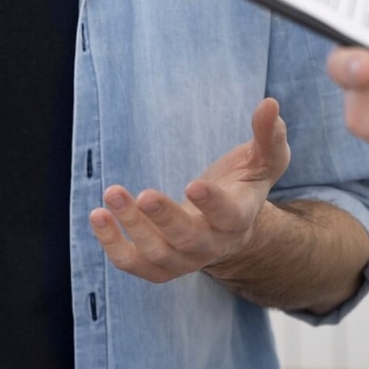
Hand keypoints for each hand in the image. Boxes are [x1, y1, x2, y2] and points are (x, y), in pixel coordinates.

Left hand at [90, 97, 289, 283]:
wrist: (228, 227)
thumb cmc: (243, 184)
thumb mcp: (263, 159)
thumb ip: (268, 135)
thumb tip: (270, 104)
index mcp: (239, 218)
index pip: (229, 216)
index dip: (212, 204)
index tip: (193, 183)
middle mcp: (212, 245)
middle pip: (189, 240)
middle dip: (164, 218)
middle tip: (143, 194)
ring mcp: (184, 260)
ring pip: (158, 254)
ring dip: (132, 227)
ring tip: (111, 194)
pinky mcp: (158, 265)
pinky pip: (133, 264)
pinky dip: (112, 246)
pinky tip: (98, 217)